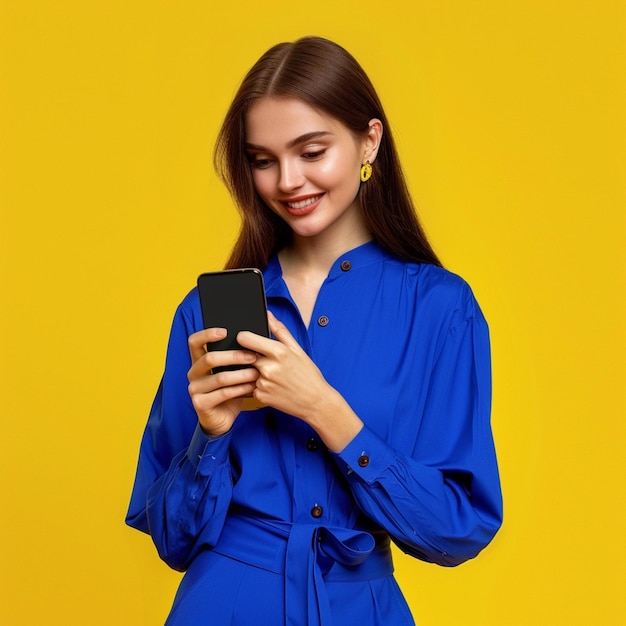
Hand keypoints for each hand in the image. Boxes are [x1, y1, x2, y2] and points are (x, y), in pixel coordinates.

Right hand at [187, 328, 259, 436]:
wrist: (222, 420)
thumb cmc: (228, 392)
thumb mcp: (230, 372)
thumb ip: (234, 358)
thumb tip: (251, 339)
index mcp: (198, 362)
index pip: (194, 342)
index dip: (207, 334)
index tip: (225, 331)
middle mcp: (193, 373)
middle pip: (209, 358)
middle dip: (233, 356)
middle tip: (252, 356)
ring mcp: (195, 389)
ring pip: (219, 377)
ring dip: (241, 374)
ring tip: (256, 373)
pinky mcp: (200, 404)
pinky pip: (223, 393)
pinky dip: (240, 389)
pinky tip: (252, 387)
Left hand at [237, 312, 362, 451]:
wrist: (315, 402)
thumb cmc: (309, 375)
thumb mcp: (298, 349)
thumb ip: (280, 331)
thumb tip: (268, 314)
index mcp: (279, 352)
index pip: (246, 339)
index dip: (243, 338)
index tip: (245, 339)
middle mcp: (269, 367)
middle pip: (245, 355)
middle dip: (250, 356)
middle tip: (264, 360)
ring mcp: (263, 383)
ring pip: (248, 371)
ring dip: (255, 372)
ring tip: (273, 376)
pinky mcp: (261, 396)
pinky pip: (252, 386)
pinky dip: (259, 386)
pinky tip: (273, 387)